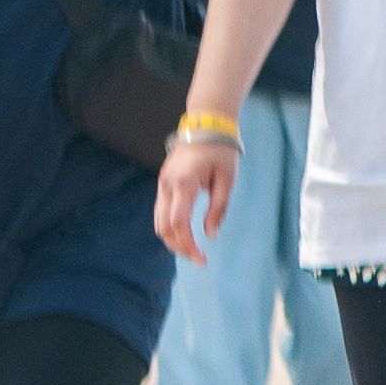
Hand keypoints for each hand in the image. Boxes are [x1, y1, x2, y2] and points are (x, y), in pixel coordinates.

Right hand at [155, 139, 238, 261]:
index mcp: (184, 183)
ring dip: (173, 239)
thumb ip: (218, 209)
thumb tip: (210, 235)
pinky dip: (170, 227)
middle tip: (199, 259)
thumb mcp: (227, 180)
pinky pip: (161, 212)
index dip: (188, 246)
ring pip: (159, 221)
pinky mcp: (164, 183)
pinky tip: (185, 234)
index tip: (203, 260)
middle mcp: (167, 185)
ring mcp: (162, 183)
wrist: (206, 124)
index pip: (178, 223)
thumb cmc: (220, 151)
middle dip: (180, 247)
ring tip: (192, 250)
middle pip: (164, 227)